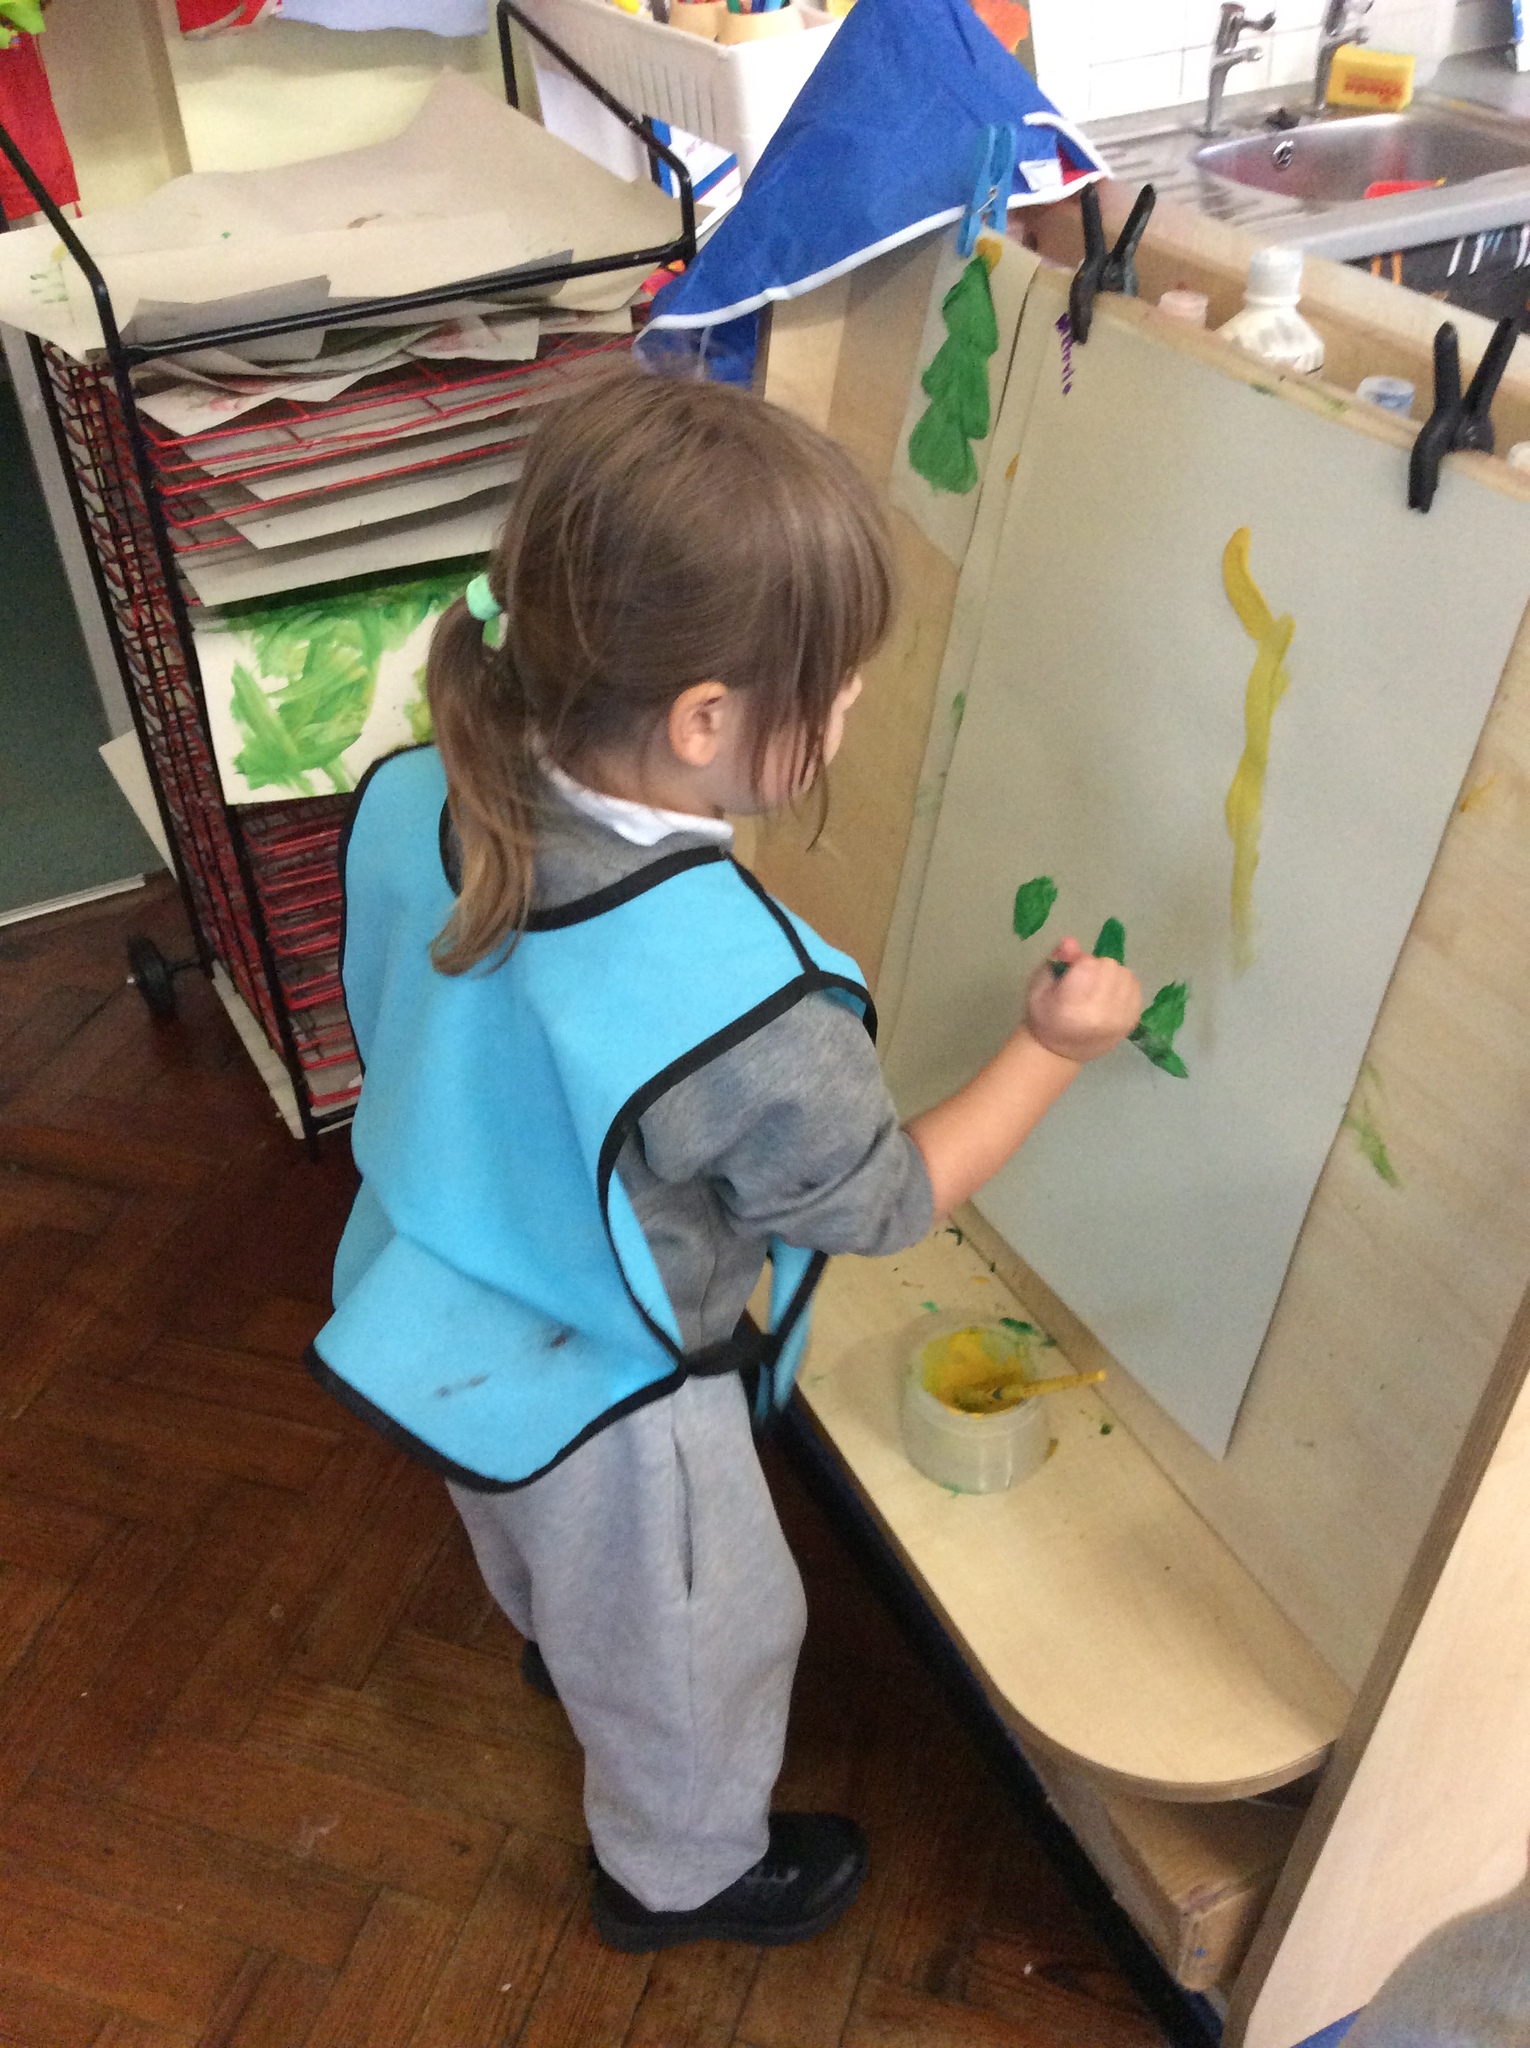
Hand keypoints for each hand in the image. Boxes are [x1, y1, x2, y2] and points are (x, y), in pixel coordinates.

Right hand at [1023, 937, 1141, 1064]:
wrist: (1059, 1052)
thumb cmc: (1045, 1016)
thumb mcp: (1040, 986)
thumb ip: (1056, 961)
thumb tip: (1070, 942)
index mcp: (1070, 1005)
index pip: (1087, 964)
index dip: (1079, 961)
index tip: (1071, 969)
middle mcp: (1098, 1013)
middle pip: (1108, 966)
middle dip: (1096, 967)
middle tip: (1085, 980)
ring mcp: (1118, 1019)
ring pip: (1124, 974)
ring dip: (1112, 975)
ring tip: (1098, 987)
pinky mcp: (1131, 1022)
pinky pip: (1136, 988)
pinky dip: (1124, 985)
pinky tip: (1112, 993)